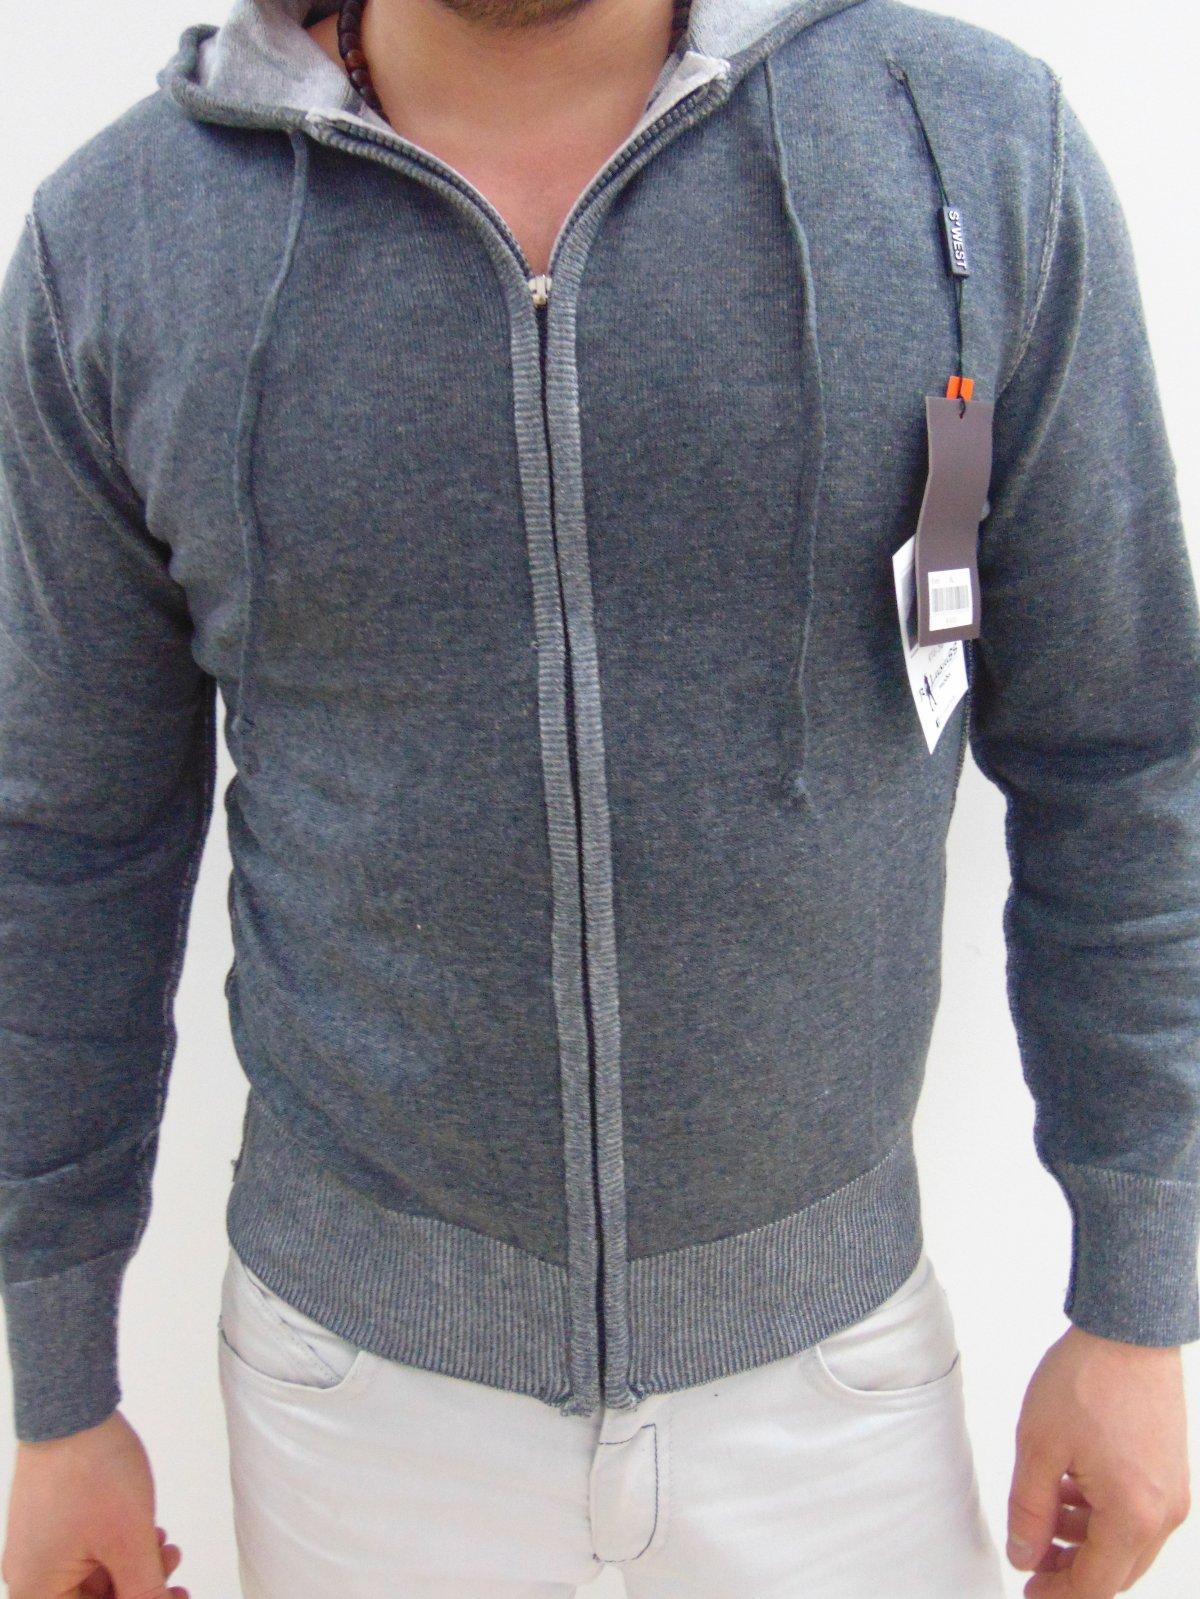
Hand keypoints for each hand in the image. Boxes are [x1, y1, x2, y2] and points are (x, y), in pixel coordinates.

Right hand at [2, 1408, 186, 1598]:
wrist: (70, 1409)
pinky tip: (149, 1532)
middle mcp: (30, 1578)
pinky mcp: (50, 1523)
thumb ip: (145, 1592)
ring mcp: (38, 1549)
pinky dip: (119, 1549)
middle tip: (176, 1578)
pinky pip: (86, 1553)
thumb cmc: (92, 1474)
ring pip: (93, 1579)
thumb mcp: (129, 1542)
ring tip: (167, 1548)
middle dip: (138, 1590)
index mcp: (36, 1594)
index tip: (175, 1597)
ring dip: (134, 1569)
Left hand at [1006, 1324, 1190, 1595]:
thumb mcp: (1039, 1446)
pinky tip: (1070, 1486)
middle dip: (1072, 1570)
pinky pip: (1137, 1512)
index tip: (1030, 1592)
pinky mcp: (1171, 1469)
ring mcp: (1173, 1490)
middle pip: (1116, 1569)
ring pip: (1126, 1541)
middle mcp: (1164, 1512)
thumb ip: (1029, 1509)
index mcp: (1134, 1515)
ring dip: (1085, 1538)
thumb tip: (1024, 1554)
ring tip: (1045, 1511)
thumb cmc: (1087, 1380)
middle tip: (1032, 1555)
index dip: (1059, 1595)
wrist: (1129, 1330)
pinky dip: (1103, 1512)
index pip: (1096, 1584)